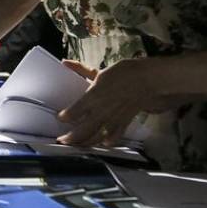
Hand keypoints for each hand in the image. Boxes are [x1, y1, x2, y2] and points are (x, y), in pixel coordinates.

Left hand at [56, 58, 180, 146]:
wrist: (146, 80)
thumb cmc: (123, 73)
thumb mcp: (99, 71)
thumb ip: (80, 69)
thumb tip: (65, 62)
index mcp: (92, 97)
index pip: (72, 114)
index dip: (63, 118)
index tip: (60, 118)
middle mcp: (100, 112)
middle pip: (81, 132)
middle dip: (69, 139)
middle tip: (62, 140)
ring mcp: (112, 120)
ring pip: (95, 138)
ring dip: (83, 144)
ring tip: (76, 145)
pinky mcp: (123, 124)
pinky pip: (113, 138)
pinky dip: (105, 143)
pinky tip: (101, 144)